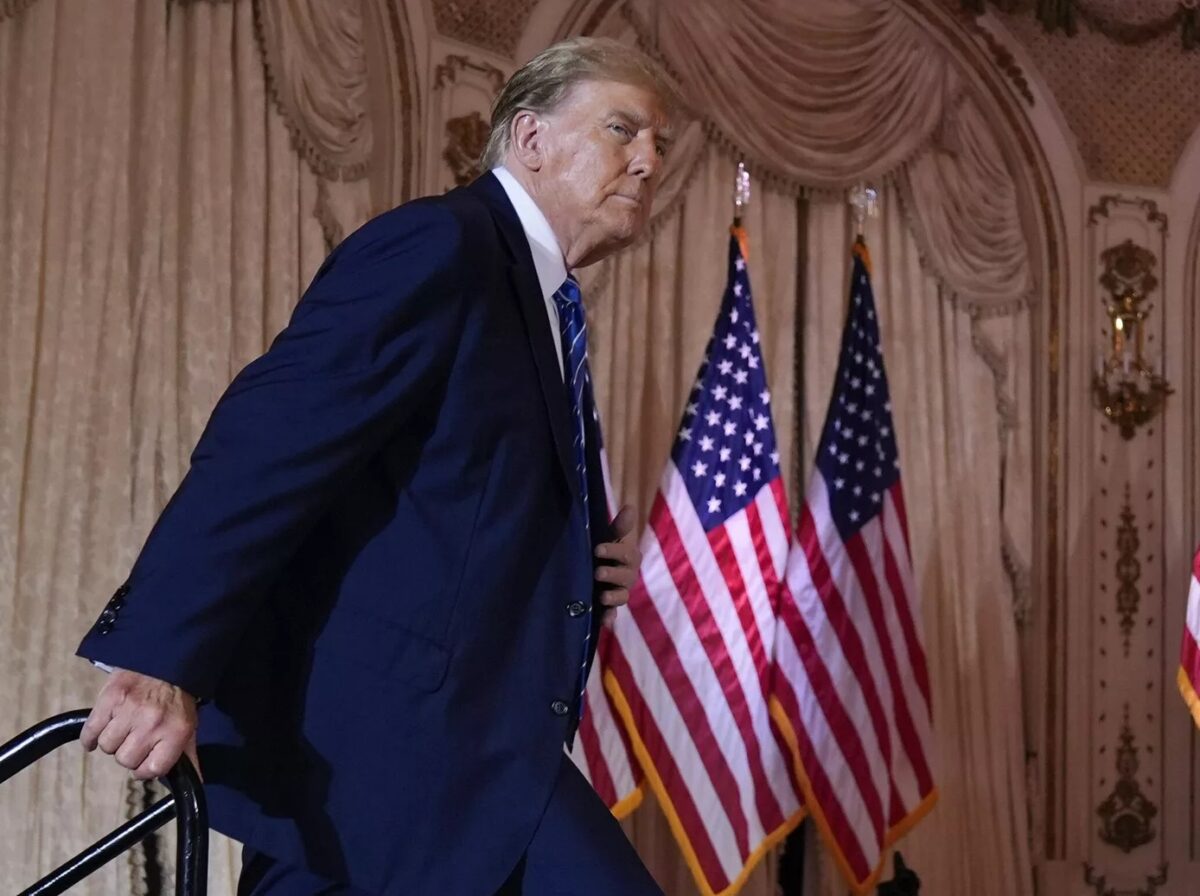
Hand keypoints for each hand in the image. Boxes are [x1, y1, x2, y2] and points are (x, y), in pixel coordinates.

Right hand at [81, 668, 199, 780]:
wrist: (164, 659)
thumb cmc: (177, 698)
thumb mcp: (189, 725)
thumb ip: (188, 755)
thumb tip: (196, 783)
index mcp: (176, 732)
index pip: (152, 770)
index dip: (145, 769)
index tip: (144, 762)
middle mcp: (152, 724)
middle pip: (125, 760)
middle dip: (128, 753)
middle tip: (135, 739)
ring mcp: (129, 711)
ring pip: (107, 746)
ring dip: (112, 741)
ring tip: (123, 728)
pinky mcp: (109, 699)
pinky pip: (90, 731)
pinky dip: (90, 737)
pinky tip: (98, 732)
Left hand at [593, 504, 640, 624]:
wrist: (592, 569)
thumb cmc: (603, 550)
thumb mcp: (608, 538)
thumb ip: (619, 528)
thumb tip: (629, 507)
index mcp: (629, 558)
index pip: (627, 554)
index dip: (614, 551)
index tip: (597, 548)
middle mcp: (627, 576)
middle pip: (626, 577)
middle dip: (612, 575)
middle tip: (597, 573)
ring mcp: (619, 592)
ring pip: (621, 596)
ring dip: (613, 597)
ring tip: (602, 597)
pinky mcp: (610, 607)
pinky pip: (612, 614)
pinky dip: (609, 618)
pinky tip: (604, 621)